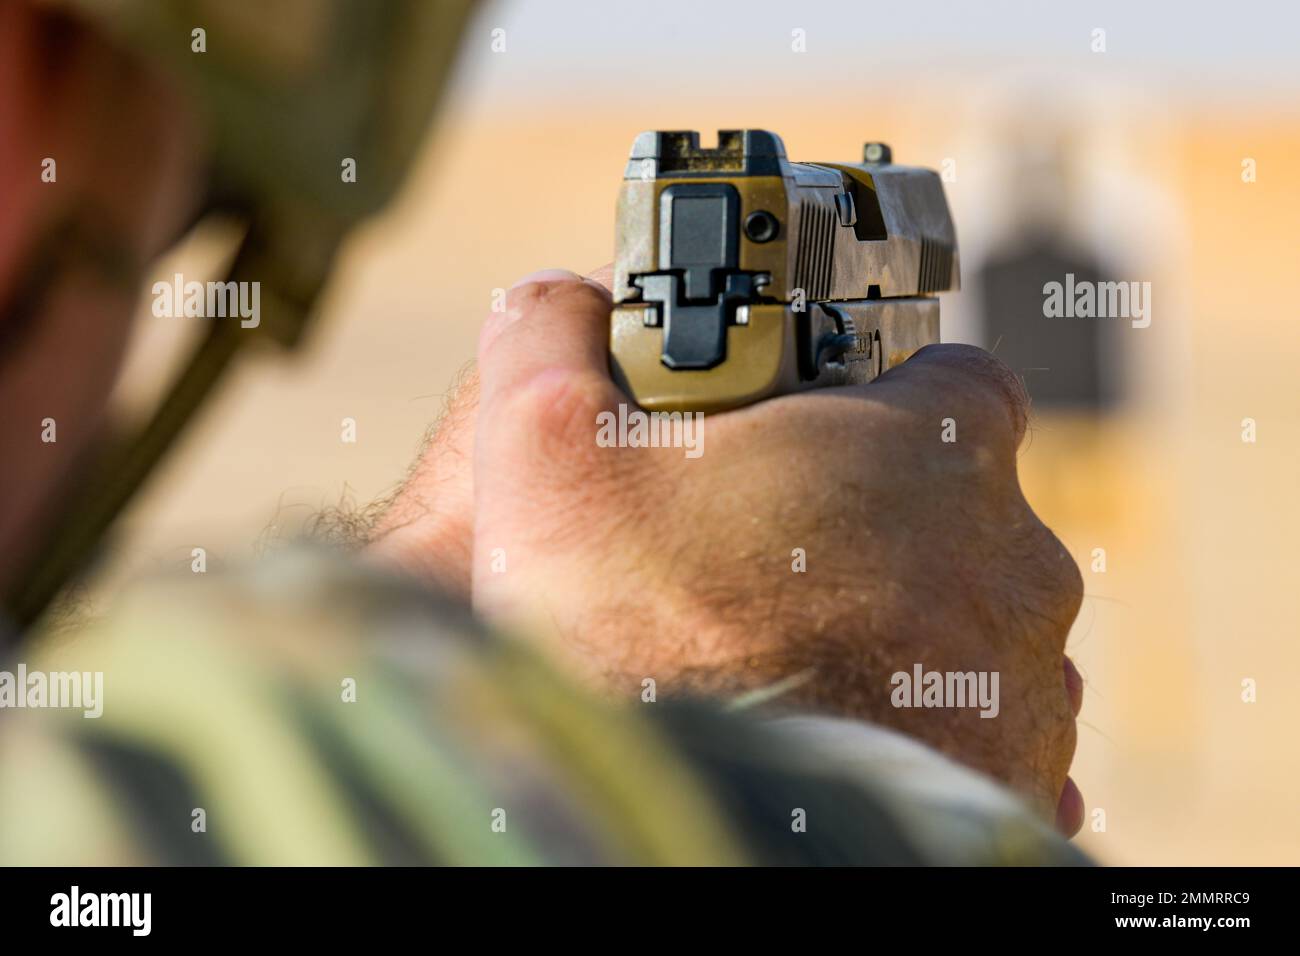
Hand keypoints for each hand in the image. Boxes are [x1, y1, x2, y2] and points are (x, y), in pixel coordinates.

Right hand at [371, 268, 1085, 833]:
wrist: (698, 819)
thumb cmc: (639, 634)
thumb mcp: (547, 441)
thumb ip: (554, 335)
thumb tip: (560, 306)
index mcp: (938, 441)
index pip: (944, 375)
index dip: (875, 395)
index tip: (808, 431)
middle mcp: (1012, 556)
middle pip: (952, 506)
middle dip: (872, 521)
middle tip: (767, 558)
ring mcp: (1024, 679)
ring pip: (967, 619)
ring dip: (898, 627)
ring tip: (789, 654)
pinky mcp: (1017, 779)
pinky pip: (981, 728)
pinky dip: (922, 723)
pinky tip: (844, 727)